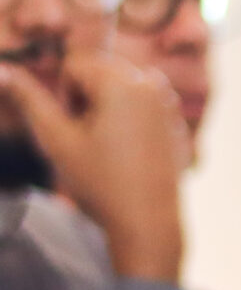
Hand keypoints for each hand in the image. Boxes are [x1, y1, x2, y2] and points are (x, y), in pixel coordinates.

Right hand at [0, 51, 188, 281]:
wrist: (147, 223)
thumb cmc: (100, 182)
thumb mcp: (56, 139)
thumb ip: (29, 100)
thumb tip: (3, 70)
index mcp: (124, 82)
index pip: (75, 66)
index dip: (66, 96)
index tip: (75, 128)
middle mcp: (152, 84)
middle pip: (99, 74)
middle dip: (86, 100)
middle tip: (91, 141)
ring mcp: (169, 103)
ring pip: (118, 90)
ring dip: (105, 110)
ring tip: (108, 148)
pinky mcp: (176, 123)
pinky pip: (140, 107)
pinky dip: (127, 122)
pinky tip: (128, 154)